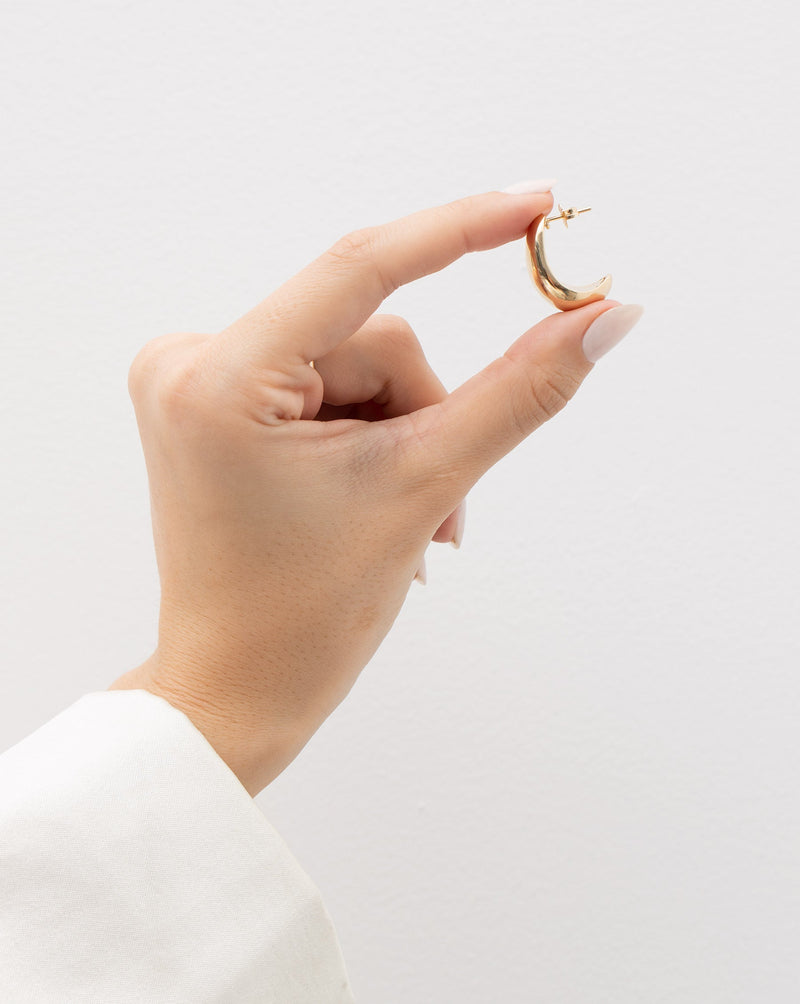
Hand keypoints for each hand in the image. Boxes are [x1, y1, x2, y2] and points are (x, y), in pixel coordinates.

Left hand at [110, 188, 632, 795]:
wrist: (236, 692)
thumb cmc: (305, 616)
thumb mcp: (422, 488)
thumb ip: (518, 394)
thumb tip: (602, 318)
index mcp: (218, 378)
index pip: (360, 270)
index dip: (459, 230)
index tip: (538, 204)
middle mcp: (190, 362)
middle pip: (369, 338)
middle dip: (421, 418)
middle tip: (436, 504)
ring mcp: (196, 383)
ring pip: (356, 365)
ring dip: (401, 439)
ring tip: (403, 522)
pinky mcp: (215, 404)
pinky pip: (325, 387)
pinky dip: (368, 440)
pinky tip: (368, 505)